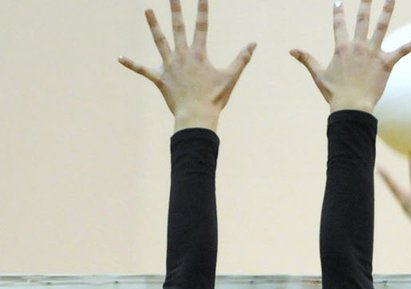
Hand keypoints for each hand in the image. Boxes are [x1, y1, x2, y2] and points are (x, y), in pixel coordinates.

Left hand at [119, 0, 255, 131]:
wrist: (197, 118)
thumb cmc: (214, 99)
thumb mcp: (231, 78)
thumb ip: (241, 59)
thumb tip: (253, 44)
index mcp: (199, 55)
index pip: (202, 27)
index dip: (202, 10)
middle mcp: (183, 56)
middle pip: (178, 27)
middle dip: (175, 9)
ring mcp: (170, 66)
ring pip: (159, 41)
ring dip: (153, 25)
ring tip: (147, 10)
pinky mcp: (160, 79)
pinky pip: (143, 70)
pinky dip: (131, 64)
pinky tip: (119, 57)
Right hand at [291, 0, 410, 113]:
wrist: (351, 108)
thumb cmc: (335, 94)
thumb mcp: (318, 75)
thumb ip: (307, 60)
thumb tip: (291, 50)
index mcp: (342, 47)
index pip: (339, 24)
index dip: (338, 11)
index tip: (338, 0)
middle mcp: (358, 46)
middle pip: (362, 18)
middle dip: (366, 1)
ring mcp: (373, 53)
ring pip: (382, 26)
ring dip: (387, 10)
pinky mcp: (386, 64)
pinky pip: (402, 51)